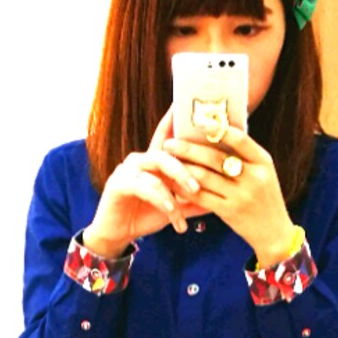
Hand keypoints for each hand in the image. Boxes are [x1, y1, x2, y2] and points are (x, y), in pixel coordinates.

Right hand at [84, 107, 202, 255]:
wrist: (117, 234)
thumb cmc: (145, 216)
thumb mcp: (175, 208)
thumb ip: (194, 201)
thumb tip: (221, 198)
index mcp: (153, 161)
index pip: (166, 136)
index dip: (174, 119)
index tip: (186, 104)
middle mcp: (140, 159)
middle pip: (167, 152)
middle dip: (187, 166)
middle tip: (201, 185)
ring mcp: (128, 169)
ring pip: (157, 166)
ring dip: (177, 183)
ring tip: (192, 199)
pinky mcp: (119, 183)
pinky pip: (146, 187)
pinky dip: (163, 201)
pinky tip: (174, 215)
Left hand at [163, 127, 296, 267]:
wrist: (275, 233)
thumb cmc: (265, 199)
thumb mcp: (263, 174)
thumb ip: (245, 156)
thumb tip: (215, 134)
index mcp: (263, 162)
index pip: (239, 139)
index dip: (217, 128)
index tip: (198, 120)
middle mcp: (253, 177)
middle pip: (215, 158)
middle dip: (188, 149)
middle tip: (169, 144)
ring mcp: (241, 196)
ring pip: (204, 177)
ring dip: (183, 168)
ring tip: (168, 162)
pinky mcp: (230, 212)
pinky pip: (202, 197)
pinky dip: (186, 189)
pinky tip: (174, 184)